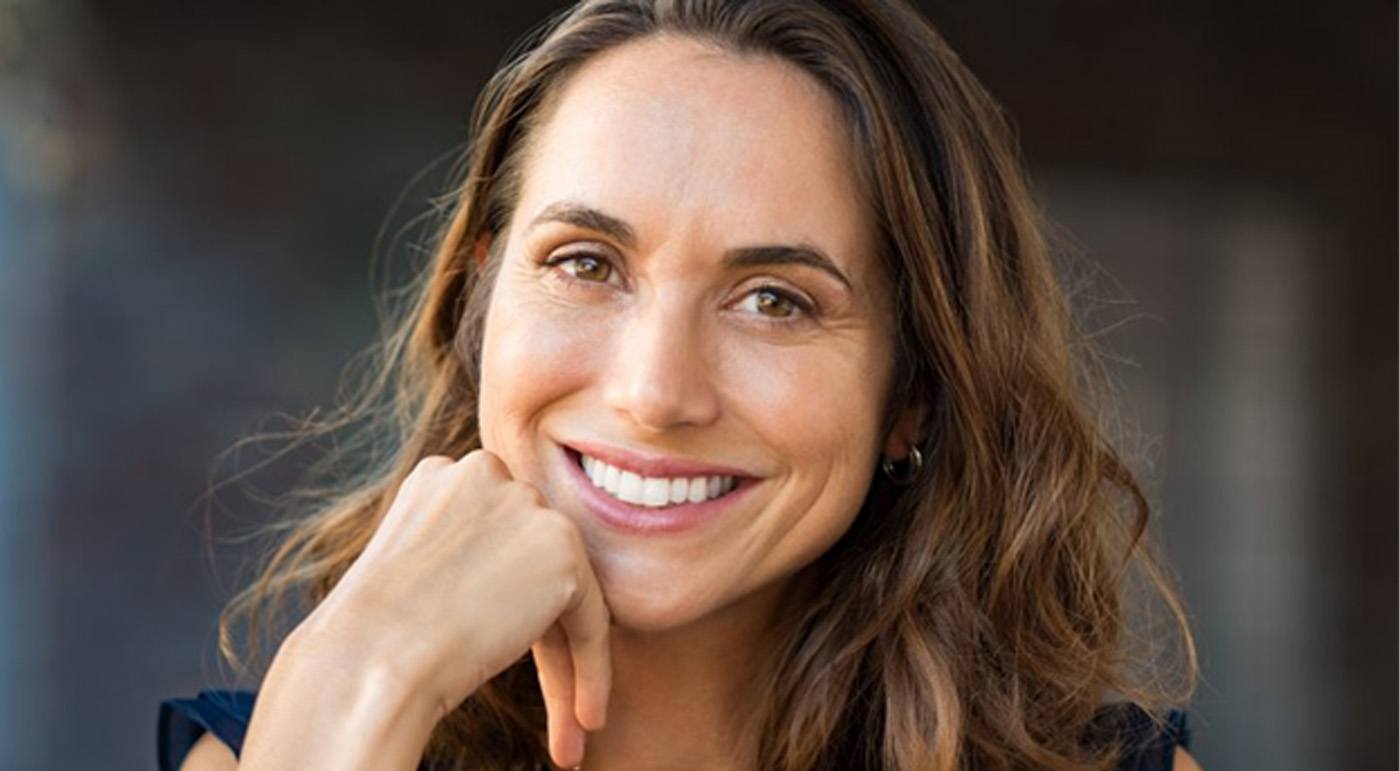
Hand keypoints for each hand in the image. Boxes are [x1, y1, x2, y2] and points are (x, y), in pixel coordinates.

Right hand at [295, 448, 611, 767]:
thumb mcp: (413, 572)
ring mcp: (526, 505)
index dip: (501, 603)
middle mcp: (486, 473)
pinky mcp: (561, 546)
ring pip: (564, 592)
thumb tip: (502, 584)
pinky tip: (586, 719)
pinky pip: (591, 618)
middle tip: (549, 699)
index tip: (495, 651)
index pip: (496, 540)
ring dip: (566, 660)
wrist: (370, 655)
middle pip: (531, 563)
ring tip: (571, 722)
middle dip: (538, 632)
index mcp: (442, 475)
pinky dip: (593, 671)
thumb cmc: (372, 636)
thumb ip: (464, 557)